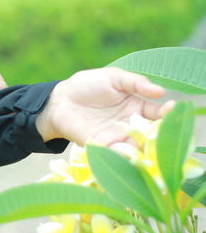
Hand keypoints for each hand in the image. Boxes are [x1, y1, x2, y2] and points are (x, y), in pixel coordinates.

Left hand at [36, 67, 173, 145]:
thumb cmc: (87, 85)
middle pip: (151, 134)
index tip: (172, 110)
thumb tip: (161, 91)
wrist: (61, 100)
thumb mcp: (113, 78)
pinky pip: (117, 154)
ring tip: (148, 142)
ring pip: (138, 147)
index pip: (158, 114)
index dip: (167, 114)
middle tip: (161, 130)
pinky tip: (129, 150)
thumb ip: (136, 83)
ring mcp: (117, 137)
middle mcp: (130, 125)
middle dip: (159, 134)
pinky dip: (125, 155)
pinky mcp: (102, 147)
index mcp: (137, 107)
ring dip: (145, 147)